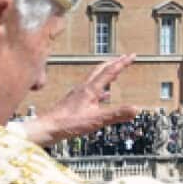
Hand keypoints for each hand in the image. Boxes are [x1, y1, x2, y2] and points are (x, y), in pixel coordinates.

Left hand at [21, 54, 139, 146]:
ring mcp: (77, 94)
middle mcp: (83, 88)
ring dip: (106, 74)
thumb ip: (116, 114)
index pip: (110, 72)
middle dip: (114, 63)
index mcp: (90, 90)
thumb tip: (136, 109)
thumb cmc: (67, 124)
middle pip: (100, 70)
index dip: (122, 63)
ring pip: (95, 79)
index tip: (132, 55)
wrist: (46, 128)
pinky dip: (100, 90)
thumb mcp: (96, 120)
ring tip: (115, 74)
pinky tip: (102, 97)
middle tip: (124, 58)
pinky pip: (90, 91)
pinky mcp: (73, 102)